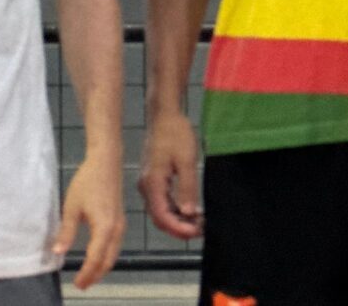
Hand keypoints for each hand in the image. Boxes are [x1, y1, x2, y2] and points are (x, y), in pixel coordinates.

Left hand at [51, 148, 124, 289]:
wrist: (106, 162)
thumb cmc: (87, 182)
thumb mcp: (72, 207)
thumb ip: (66, 231)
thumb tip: (57, 252)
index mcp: (104, 228)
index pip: (95, 259)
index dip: (86, 274)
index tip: (77, 284)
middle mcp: (116, 230)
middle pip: (108, 261)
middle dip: (96, 275)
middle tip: (82, 284)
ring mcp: (120, 226)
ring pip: (113, 255)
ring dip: (102, 267)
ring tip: (88, 275)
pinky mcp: (119, 220)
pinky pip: (115, 246)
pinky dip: (106, 257)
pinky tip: (97, 257)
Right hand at [138, 110, 202, 238]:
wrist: (164, 115)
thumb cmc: (175, 133)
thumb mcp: (187, 161)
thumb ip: (187, 188)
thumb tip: (189, 213)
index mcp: (153, 183)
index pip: (162, 216)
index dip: (179, 229)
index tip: (197, 232)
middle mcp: (147, 186)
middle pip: (159, 218)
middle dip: (179, 228)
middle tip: (201, 230)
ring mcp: (149, 183)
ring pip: (161, 211)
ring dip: (178, 220)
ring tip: (199, 222)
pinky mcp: (154, 179)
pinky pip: (162, 201)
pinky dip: (175, 209)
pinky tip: (191, 210)